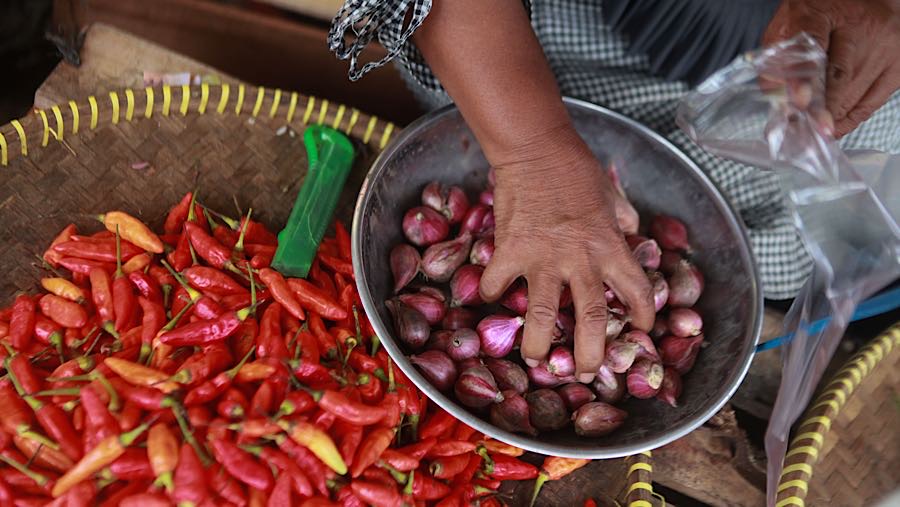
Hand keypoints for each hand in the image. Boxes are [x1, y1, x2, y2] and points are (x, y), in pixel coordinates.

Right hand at [478, 127, 654, 382]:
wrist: (535, 148)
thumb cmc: (576, 168)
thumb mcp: (611, 194)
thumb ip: (622, 217)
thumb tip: (631, 229)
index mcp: (610, 246)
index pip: (637, 290)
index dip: (642, 315)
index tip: (640, 328)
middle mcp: (580, 259)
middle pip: (590, 319)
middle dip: (590, 354)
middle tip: (585, 373)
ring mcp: (543, 257)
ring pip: (541, 314)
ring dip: (536, 343)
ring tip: (534, 358)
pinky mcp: (510, 250)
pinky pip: (499, 284)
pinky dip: (494, 294)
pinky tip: (493, 298)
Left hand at [763, 0, 899, 136]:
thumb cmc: (819, 13)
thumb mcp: (790, 24)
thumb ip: (777, 56)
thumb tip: (775, 96)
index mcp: (823, 12)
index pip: (813, 45)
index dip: (804, 77)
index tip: (798, 102)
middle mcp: (860, 28)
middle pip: (838, 77)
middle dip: (819, 109)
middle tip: (801, 132)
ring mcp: (883, 45)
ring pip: (856, 93)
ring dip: (833, 117)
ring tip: (814, 134)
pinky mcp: (898, 62)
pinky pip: (874, 100)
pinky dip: (853, 118)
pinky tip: (837, 128)